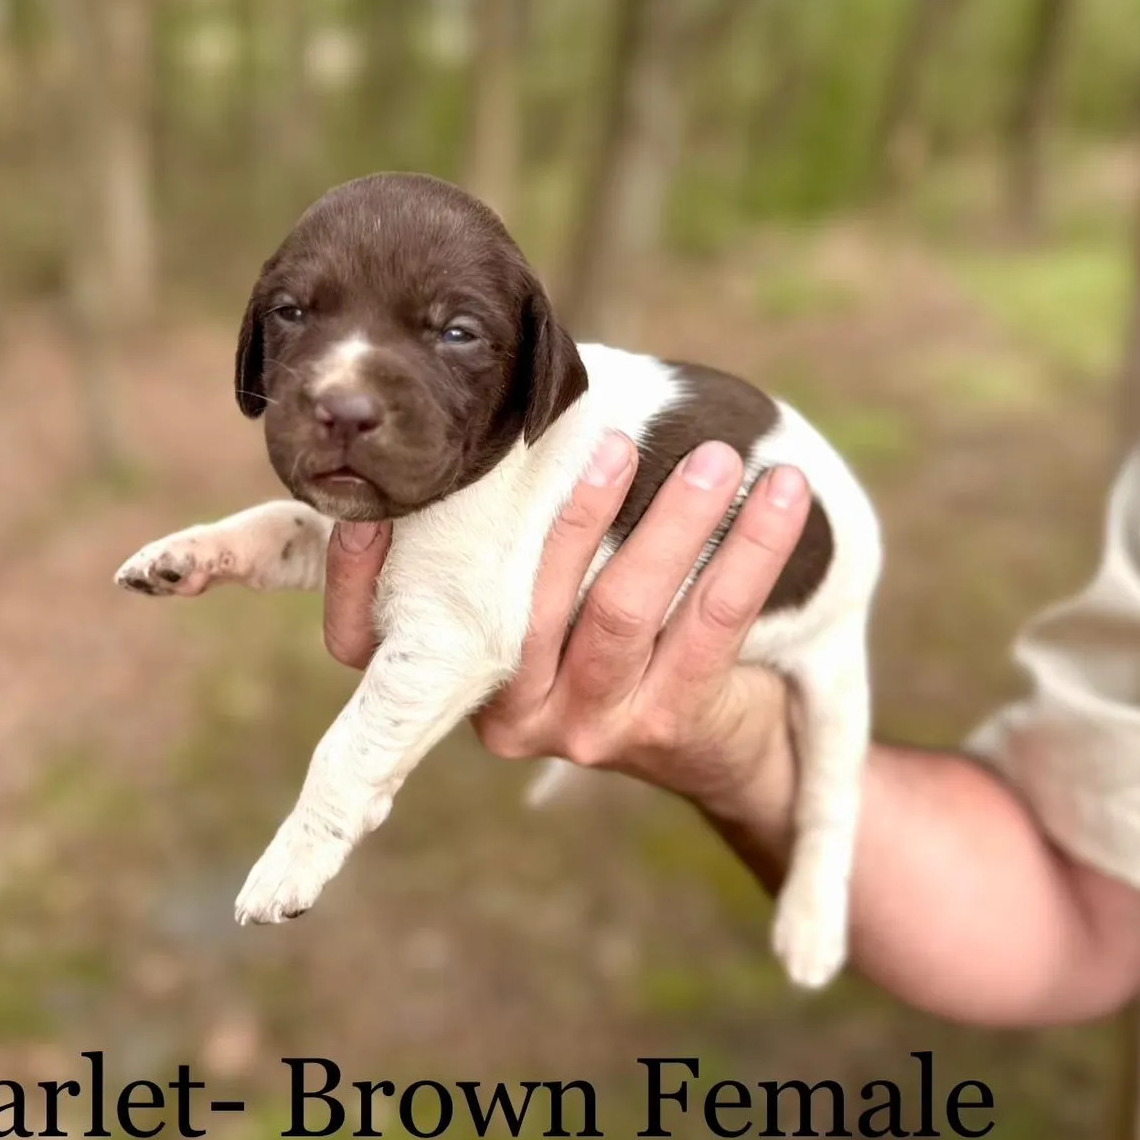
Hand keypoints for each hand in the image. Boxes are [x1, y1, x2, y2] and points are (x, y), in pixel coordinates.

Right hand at [322, 434, 810, 816]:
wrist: (714, 742)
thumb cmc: (604, 626)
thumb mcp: (535, 597)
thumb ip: (498, 528)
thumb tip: (495, 397)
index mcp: (451, 675)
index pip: (365, 640)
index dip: (358, 574)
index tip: (383, 496)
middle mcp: (508, 713)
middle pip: (522, 607)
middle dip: (576, 511)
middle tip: (619, 434)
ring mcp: (585, 726)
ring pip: (620, 611)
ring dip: (674, 521)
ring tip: (718, 455)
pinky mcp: (664, 725)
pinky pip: (711, 627)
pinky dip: (751, 552)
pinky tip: (781, 495)